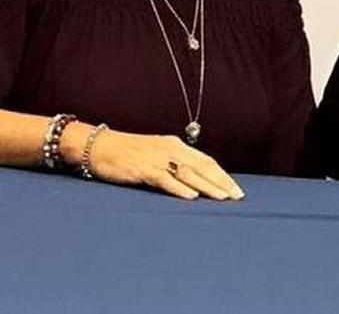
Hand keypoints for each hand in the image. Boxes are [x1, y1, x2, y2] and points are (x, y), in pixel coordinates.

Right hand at [64, 125, 243, 200]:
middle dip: (221, 182)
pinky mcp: (141, 168)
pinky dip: (178, 188)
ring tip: (222, 197)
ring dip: (207, 186)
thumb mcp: (155, 154)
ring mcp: (156, 158)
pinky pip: (164, 179)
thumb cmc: (126, 153)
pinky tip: (191, 196)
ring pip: (188, 173)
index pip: (206, 161)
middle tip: (237, 196)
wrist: (97, 145)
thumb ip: (174, 164)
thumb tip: (195, 180)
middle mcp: (170, 150)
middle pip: (202, 167)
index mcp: (175, 146)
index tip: (237, 189)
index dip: (222, 175)